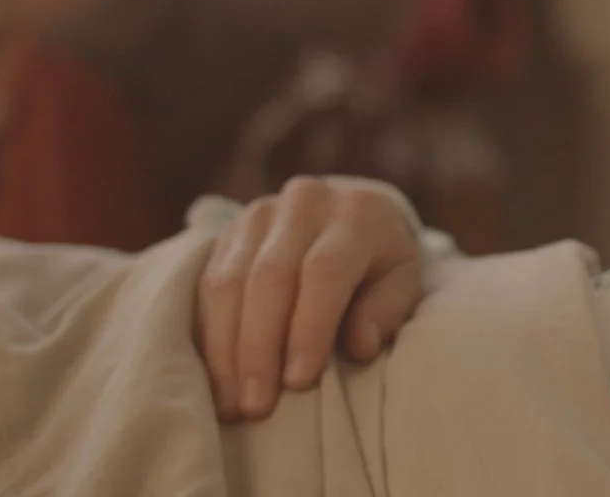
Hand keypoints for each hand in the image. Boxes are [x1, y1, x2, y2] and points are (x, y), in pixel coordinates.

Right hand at [196, 176, 426, 421]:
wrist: (352, 216)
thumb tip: (360, 346)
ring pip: (229, 281)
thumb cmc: (382, 263)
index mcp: (356, 213)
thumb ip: (386, 310)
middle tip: (257, 405)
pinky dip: (208, 336)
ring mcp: (259, 215)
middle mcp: (304, 204)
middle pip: (270, 277)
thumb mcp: (403, 282)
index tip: (298, 382)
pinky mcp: (228, 232)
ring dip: (226, 348)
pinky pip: (206, 285)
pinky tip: (215, 378)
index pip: (325, 271)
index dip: (309, 329)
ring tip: (232, 403)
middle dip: (260, 347)